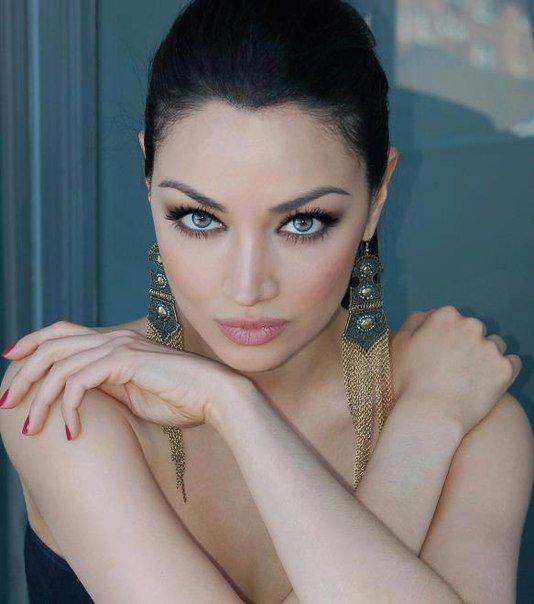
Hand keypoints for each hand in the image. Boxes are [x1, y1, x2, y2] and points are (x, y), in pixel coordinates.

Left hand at [0, 320, 244, 437]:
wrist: (214, 395)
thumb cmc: (180, 398)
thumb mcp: (133, 394)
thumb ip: (106, 388)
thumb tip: (77, 399)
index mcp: (114, 343)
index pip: (62, 331)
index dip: (32, 342)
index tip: (10, 363)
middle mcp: (113, 339)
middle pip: (51, 344)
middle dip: (23, 372)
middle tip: (6, 402)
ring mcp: (119, 347)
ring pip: (60, 365)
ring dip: (39, 398)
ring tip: (31, 428)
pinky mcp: (126, 361)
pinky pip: (80, 381)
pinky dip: (68, 407)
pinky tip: (71, 431)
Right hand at [389, 305, 521, 432]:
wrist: (429, 416)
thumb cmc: (408, 382)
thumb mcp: (399, 344)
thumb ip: (414, 322)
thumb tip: (428, 315)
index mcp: (445, 316)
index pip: (451, 318)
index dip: (444, 336)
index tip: (439, 354)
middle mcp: (471, 326)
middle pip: (474, 329)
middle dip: (467, 343)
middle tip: (453, 367)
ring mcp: (490, 347)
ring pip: (494, 345)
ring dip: (486, 356)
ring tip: (470, 378)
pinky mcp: (505, 369)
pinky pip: (512, 363)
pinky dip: (502, 371)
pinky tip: (487, 382)